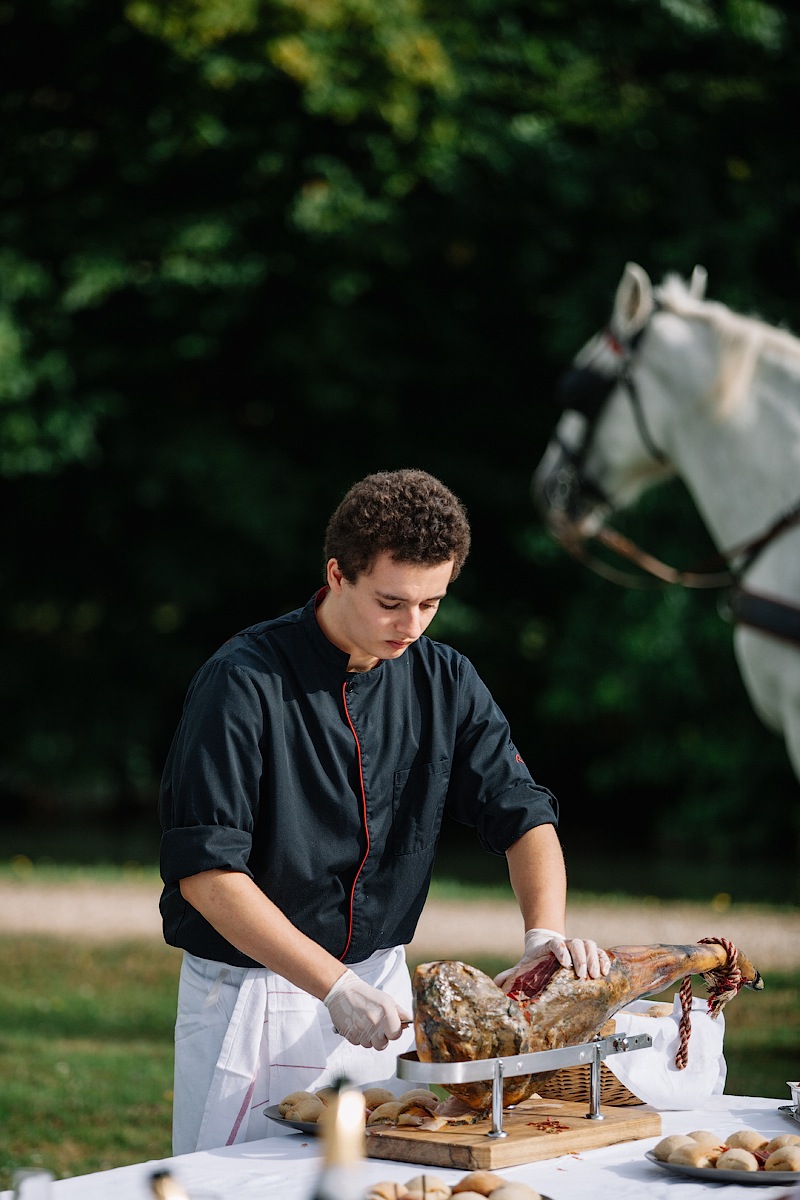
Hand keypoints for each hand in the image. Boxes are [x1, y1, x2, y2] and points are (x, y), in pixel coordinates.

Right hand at [323, 969, 411, 1049]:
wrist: (342, 991)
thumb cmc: (365, 995)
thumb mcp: (386, 999)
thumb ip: (400, 1013)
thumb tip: (410, 1022)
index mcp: (386, 1012)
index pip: (396, 1035)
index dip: (393, 1032)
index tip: (390, 1026)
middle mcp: (374, 1022)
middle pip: (383, 1044)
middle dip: (381, 1037)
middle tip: (376, 1025)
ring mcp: (361, 1030)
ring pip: (370, 1045)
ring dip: (370, 1038)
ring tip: (365, 1023)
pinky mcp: (350, 1035)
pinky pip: (359, 1043)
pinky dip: (359, 1036)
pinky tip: (357, 1024)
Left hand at [494, 927, 610, 988]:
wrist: (544, 943)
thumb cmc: (535, 959)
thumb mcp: (524, 965)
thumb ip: (512, 974)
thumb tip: (496, 983)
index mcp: (548, 945)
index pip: (556, 943)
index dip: (561, 951)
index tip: (564, 964)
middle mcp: (565, 942)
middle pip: (576, 943)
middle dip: (581, 958)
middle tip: (583, 975)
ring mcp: (577, 944)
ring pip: (589, 944)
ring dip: (594, 959)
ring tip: (597, 976)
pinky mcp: (588, 950)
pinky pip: (599, 951)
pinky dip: (604, 959)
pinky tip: (606, 972)